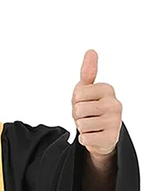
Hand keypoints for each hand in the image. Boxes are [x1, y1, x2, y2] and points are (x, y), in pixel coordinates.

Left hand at [72, 50, 122, 165]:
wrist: (101, 135)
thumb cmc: (91, 109)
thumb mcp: (87, 90)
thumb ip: (88, 72)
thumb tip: (91, 51)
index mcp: (107, 89)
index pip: (78, 94)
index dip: (76, 101)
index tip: (84, 103)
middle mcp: (114, 103)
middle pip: (78, 109)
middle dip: (78, 115)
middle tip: (87, 116)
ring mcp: (115, 121)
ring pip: (81, 124)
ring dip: (81, 128)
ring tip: (91, 126)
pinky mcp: (111, 137)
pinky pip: (85, 138)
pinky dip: (85, 139)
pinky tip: (93, 136)